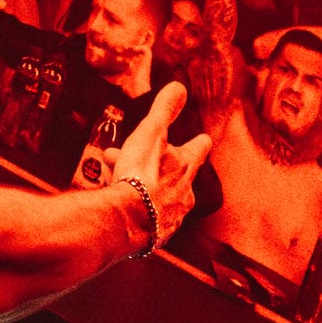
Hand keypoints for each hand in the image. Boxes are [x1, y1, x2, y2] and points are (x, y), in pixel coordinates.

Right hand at [110, 81, 212, 247]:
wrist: (126, 221)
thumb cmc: (140, 174)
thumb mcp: (151, 133)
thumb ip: (164, 110)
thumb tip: (179, 87)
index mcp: (186, 167)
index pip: (199, 150)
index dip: (198, 142)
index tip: (201, 138)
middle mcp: (184, 193)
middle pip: (176, 174)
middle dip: (157, 164)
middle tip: (134, 157)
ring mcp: (171, 216)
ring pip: (160, 195)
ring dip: (145, 186)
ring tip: (119, 179)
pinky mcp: (155, 235)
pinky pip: (149, 218)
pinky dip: (139, 208)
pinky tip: (123, 207)